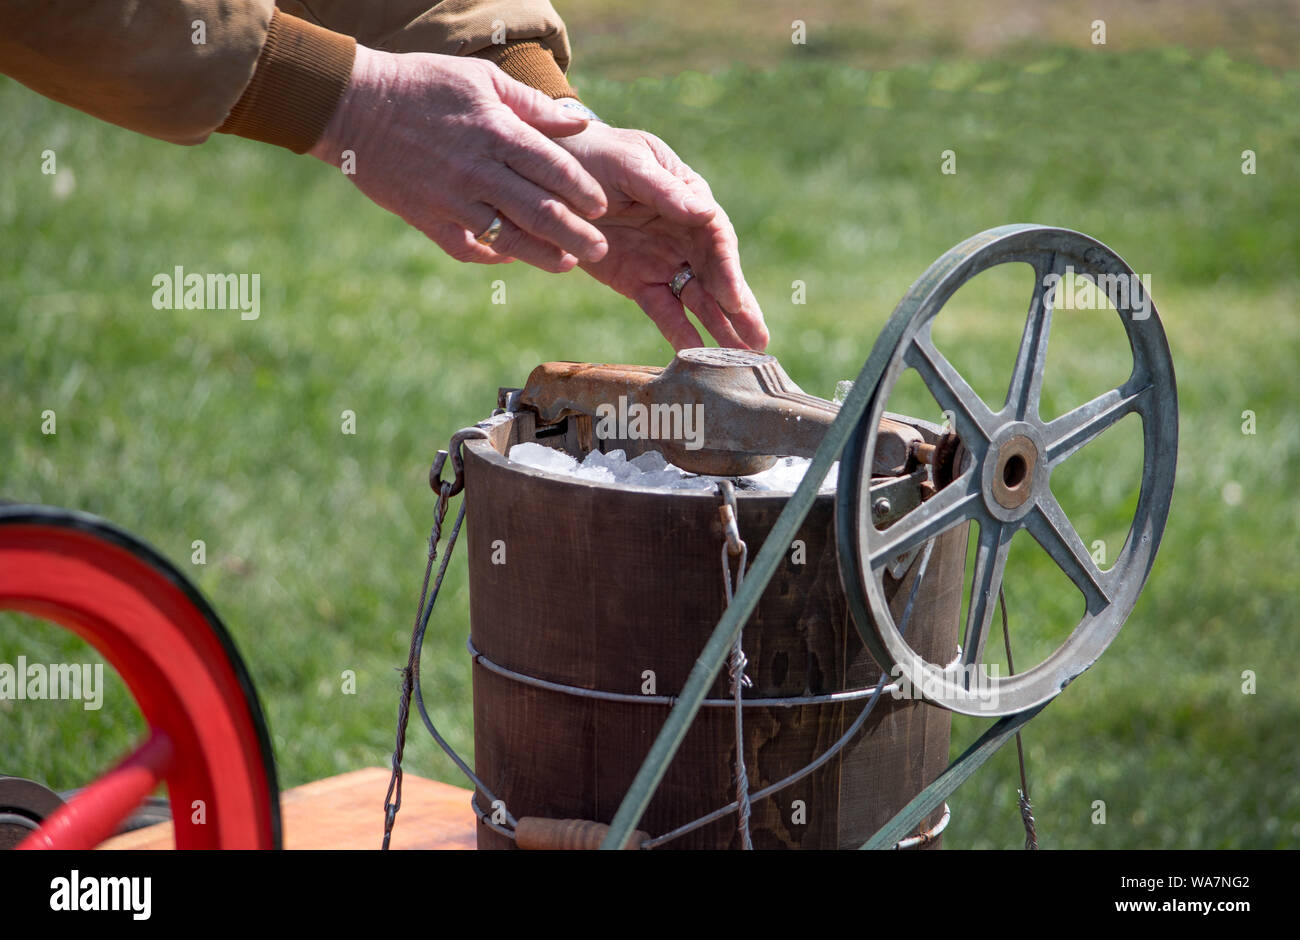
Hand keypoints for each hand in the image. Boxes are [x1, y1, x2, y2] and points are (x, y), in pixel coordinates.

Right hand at [309, 46, 609, 271]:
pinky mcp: (428, 219)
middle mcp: (479, 171)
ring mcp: (453, 199)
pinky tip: (512, 257)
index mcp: (497, 132)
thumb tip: (581, 120)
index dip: (583, 191)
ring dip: (545, 255)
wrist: (354, 105)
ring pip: (510, 238)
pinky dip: (494, 256)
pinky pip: (469, 248)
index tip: (602, 206)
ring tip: (569, 263)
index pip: (555, 169)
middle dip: (577, 235)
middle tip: (601, 249)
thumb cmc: (424, 84)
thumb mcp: (482, 79)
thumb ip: (533, 105)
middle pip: (542, 211)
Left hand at [555, 123, 767, 349]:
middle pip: (716, 275)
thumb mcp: (629, 163)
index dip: (727, 269)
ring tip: (739, 358)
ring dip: (718, 327)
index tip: (733, 298)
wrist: (551, 173)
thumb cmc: (596, 155)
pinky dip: (678, 332)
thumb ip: (664, 190)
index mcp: (689, 198)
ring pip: (697, 299)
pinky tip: (695, 355)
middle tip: (759, 341)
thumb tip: (704, 211)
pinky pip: (663, 310)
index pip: (716, 237)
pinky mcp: (638, 283)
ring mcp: (662, 261)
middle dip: (738, 308)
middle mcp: (684, 234)